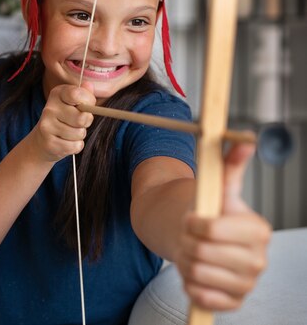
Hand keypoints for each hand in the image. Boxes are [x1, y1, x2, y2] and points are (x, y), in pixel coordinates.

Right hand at [29, 82, 94, 161]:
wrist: (41, 140)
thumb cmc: (64, 119)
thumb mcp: (73, 103)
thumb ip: (83, 94)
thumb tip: (89, 85)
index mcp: (57, 94)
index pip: (77, 94)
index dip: (88, 101)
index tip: (86, 105)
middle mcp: (49, 108)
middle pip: (82, 117)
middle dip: (86, 122)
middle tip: (78, 122)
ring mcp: (47, 126)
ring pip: (80, 133)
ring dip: (80, 135)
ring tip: (70, 133)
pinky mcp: (49, 143)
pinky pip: (75, 146)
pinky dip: (76, 146)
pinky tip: (66, 142)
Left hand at [175, 142, 271, 310]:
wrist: (200, 241)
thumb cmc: (209, 212)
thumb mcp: (217, 188)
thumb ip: (229, 165)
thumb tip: (245, 140)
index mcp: (258, 230)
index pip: (211, 229)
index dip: (192, 223)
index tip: (190, 218)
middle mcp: (258, 260)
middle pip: (200, 252)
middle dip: (186, 241)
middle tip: (188, 236)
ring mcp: (247, 284)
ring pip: (196, 273)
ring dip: (184, 260)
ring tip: (191, 251)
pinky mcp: (233, 302)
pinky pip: (200, 296)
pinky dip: (189, 283)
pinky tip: (195, 271)